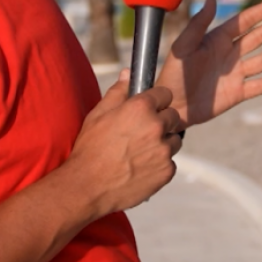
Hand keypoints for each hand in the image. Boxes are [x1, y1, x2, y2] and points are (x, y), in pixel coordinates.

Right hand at [64, 71, 182, 215]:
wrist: (87, 187)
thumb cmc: (90, 150)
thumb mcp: (98, 115)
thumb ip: (118, 92)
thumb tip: (127, 74)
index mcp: (141, 108)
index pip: (165, 94)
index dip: (156, 101)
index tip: (149, 109)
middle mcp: (156, 127)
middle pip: (173, 116)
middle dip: (161, 121)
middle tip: (141, 133)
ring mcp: (164, 150)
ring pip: (174, 140)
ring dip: (163, 143)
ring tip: (139, 152)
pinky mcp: (167, 171)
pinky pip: (170, 162)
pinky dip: (159, 164)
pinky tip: (140, 167)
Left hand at [156, 0, 261, 127]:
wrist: (170, 106)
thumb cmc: (172, 75)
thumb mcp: (182, 47)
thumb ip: (198, 24)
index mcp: (217, 39)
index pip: (246, 21)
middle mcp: (230, 54)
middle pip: (259, 37)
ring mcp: (236, 74)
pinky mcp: (237, 93)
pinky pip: (261, 85)